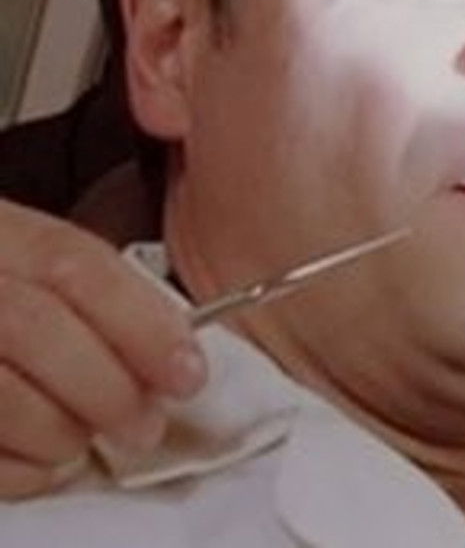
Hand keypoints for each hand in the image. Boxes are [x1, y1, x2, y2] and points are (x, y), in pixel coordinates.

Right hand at [0, 199, 205, 497]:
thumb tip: (171, 346)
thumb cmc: (0, 281)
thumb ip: (85, 289)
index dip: (141, 322)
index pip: (74, 264)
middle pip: (37, 329)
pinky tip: (40, 465)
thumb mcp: (22, 255)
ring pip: (1, 394)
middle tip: (145, 422)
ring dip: (60, 432)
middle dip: (107, 387)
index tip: (187, 370)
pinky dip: (16, 468)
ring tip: (85, 442)